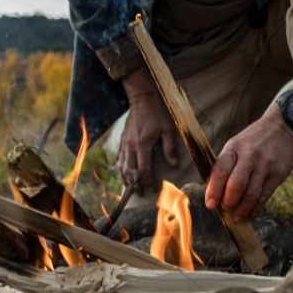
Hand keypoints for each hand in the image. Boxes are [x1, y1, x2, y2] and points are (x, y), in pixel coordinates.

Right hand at [117, 69, 179, 194]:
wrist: (142, 100)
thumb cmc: (157, 114)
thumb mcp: (168, 129)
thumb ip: (170, 148)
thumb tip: (174, 165)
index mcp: (142, 144)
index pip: (143, 168)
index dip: (148, 180)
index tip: (153, 188)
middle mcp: (131, 146)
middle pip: (129, 171)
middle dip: (134, 184)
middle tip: (140, 192)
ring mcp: (124, 143)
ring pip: (121, 166)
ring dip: (126, 178)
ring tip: (131, 187)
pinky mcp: (122, 140)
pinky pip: (118, 157)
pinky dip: (121, 167)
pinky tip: (124, 173)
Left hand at [204, 107, 292, 220]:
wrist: (283, 128)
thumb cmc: (253, 140)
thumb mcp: (235, 145)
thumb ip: (224, 165)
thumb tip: (212, 191)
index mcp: (233, 148)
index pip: (220, 171)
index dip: (213, 190)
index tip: (210, 204)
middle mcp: (249, 156)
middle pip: (236, 185)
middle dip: (228, 202)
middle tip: (226, 208)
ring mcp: (265, 165)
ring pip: (251, 194)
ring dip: (242, 209)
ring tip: (237, 215)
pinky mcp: (278, 174)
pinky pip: (265, 196)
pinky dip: (256, 209)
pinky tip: (250, 214)